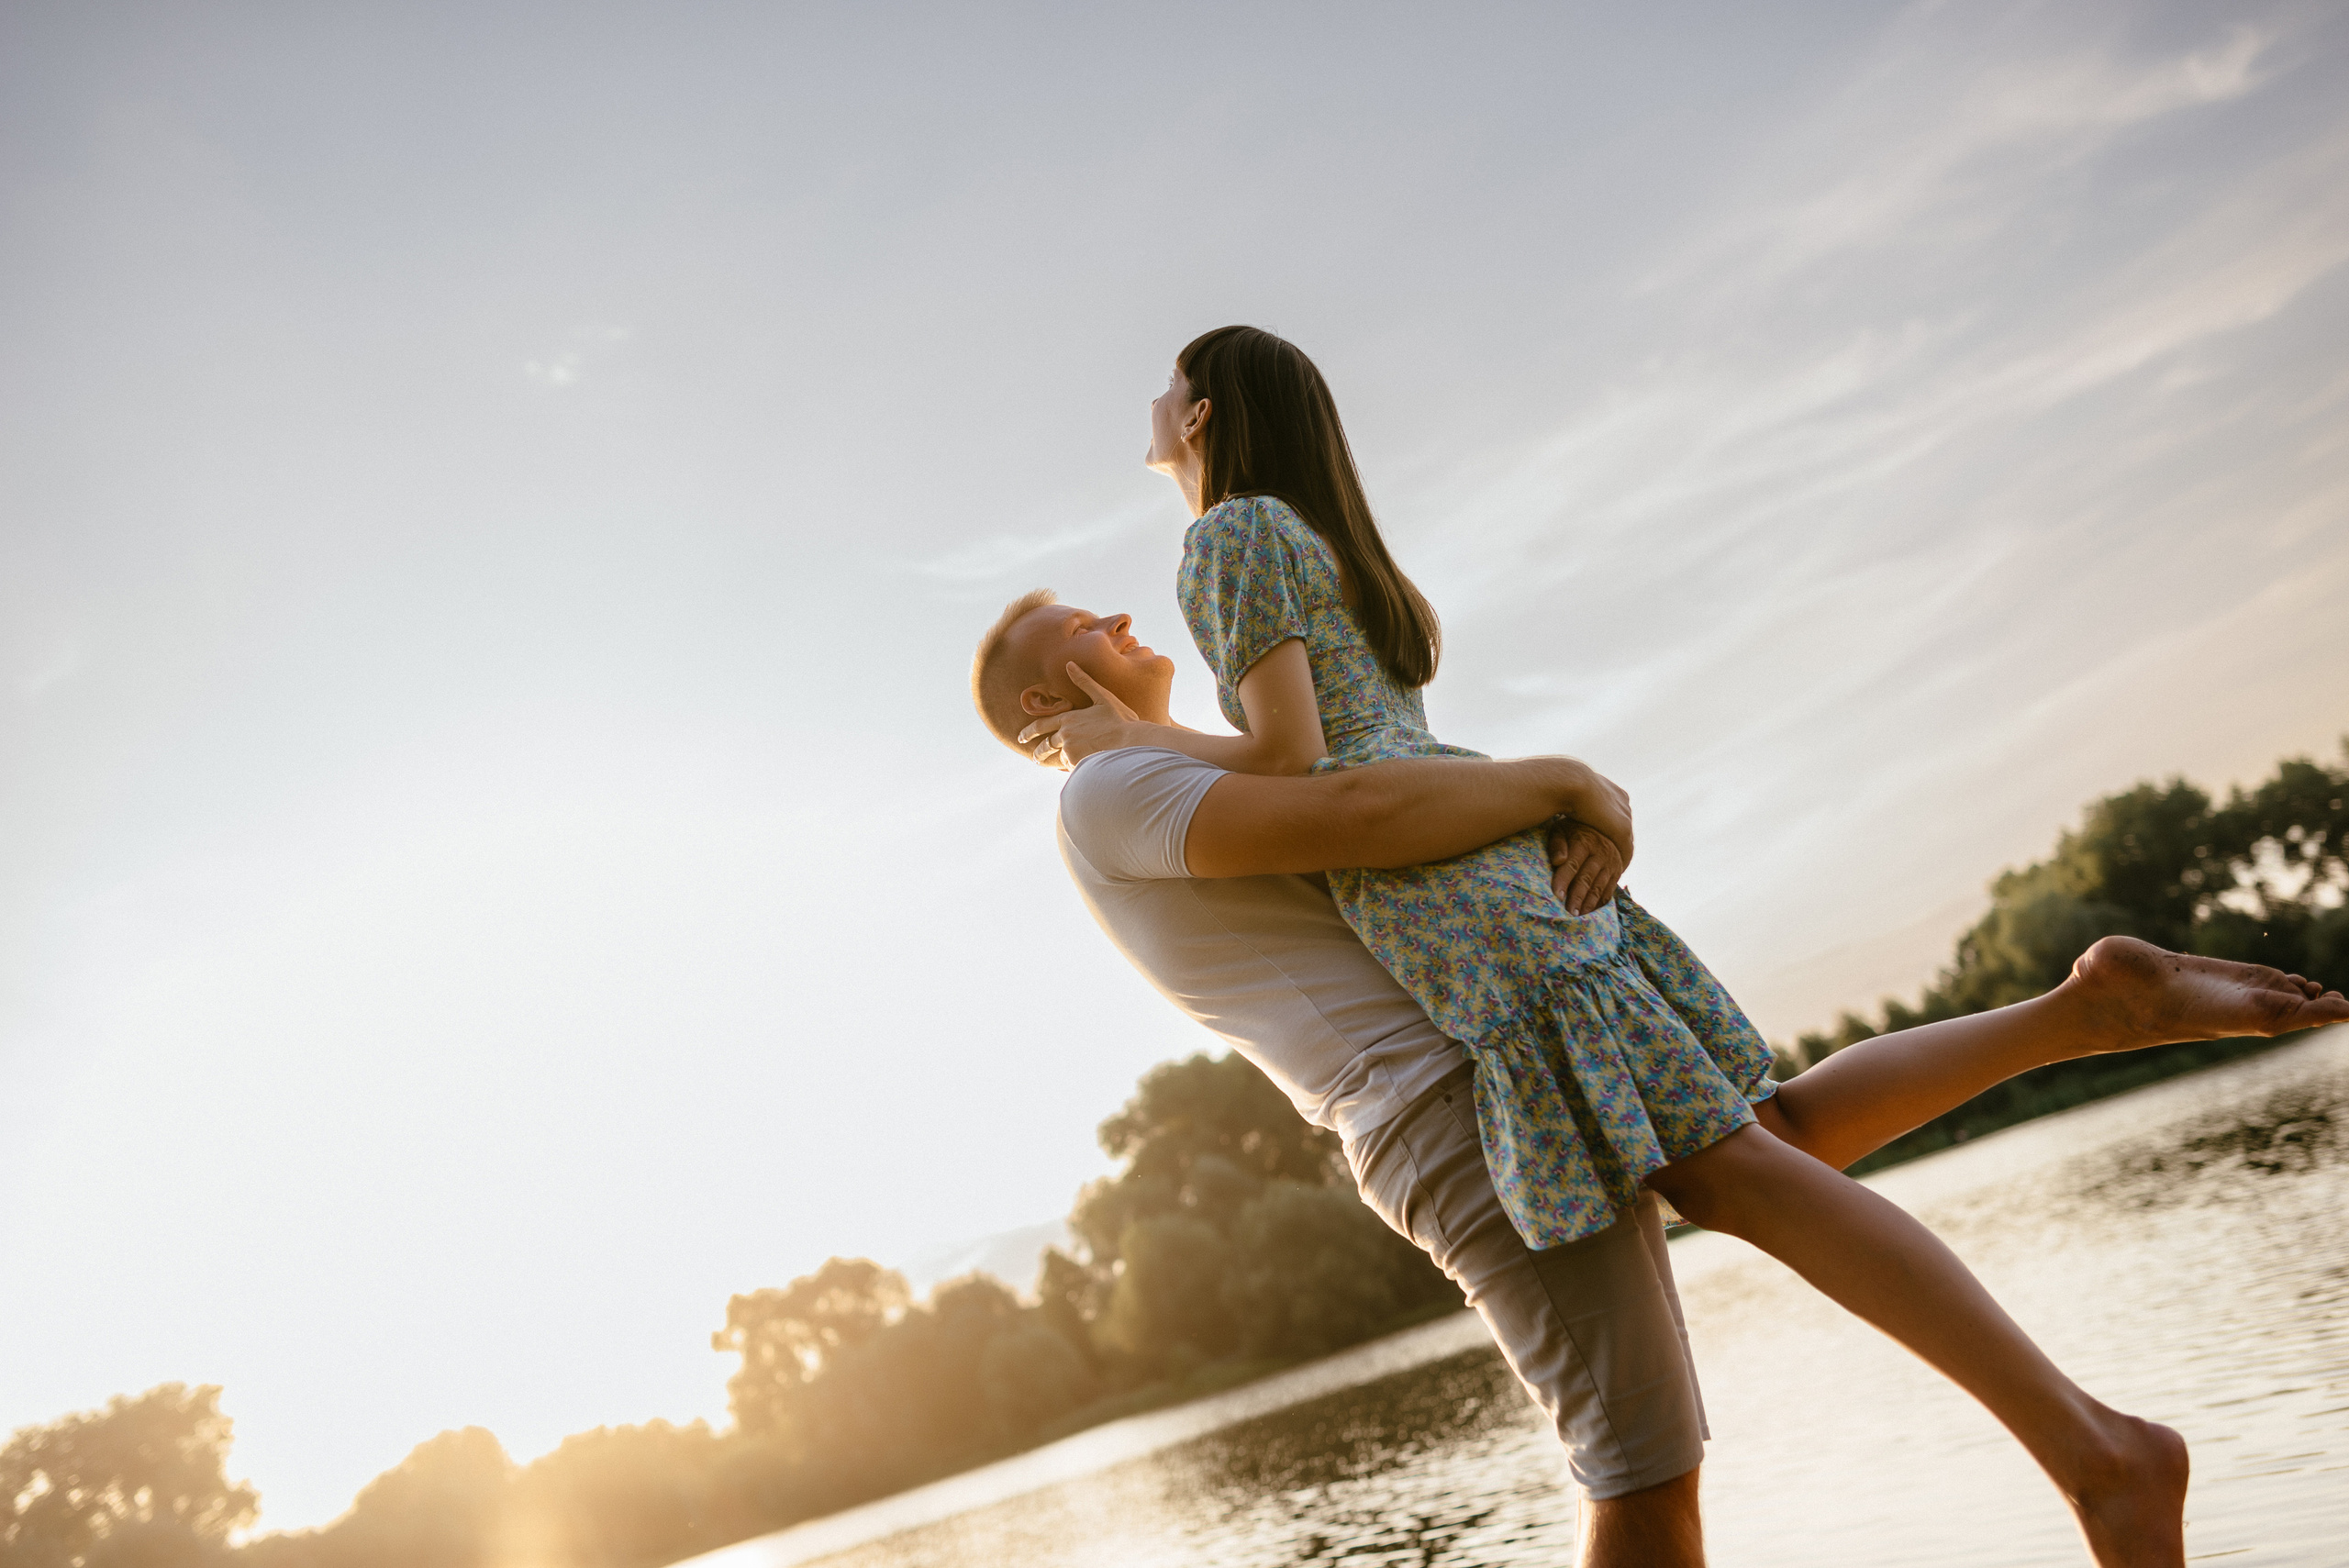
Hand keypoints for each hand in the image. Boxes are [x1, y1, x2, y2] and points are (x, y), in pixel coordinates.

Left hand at [1017, 665, 1148, 769]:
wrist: (1132, 743)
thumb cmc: (1120, 720)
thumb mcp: (1102, 697)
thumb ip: (1084, 681)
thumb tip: (1069, 664)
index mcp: (1068, 718)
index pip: (1041, 725)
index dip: (1029, 732)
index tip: (1020, 738)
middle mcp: (1065, 735)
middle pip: (1046, 746)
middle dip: (1039, 753)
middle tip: (1035, 759)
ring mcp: (1070, 751)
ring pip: (1062, 757)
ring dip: (1064, 759)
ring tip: (1069, 762)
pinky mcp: (1078, 764)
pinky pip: (1073, 768)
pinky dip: (1077, 767)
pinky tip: (1087, 766)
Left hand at [1546, 819, 1625, 914]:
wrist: (1603, 827)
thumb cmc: (1573, 831)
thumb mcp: (1561, 830)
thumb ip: (1557, 844)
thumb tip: (1557, 861)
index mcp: (1584, 841)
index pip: (1573, 863)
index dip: (1564, 879)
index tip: (1556, 895)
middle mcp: (1600, 853)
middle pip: (1587, 878)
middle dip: (1577, 896)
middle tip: (1568, 912)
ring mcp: (1611, 863)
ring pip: (1598, 887)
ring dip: (1588, 903)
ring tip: (1578, 917)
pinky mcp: (1617, 873)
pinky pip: (1608, 891)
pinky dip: (1599, 903)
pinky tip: (1590, 913)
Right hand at [1571, 765, 1633, 869]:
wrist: (1568, 781)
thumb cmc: (1560, 785)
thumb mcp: (1570, 793)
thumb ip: (1574, 801)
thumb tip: (1566, 805)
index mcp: (1611, 790)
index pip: (1615, 811)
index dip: (1609, 825)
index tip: (1604, 837)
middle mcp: (1621, 801)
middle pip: (1623, 824)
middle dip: (1618, 841)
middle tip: (1611, 857)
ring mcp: (1624, 814)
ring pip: (1626, 838)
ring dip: (1620, 853)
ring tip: (1614, 868)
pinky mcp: (1621, 829)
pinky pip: (1625, 849)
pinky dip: (1621, 860)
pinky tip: (1615, 871)